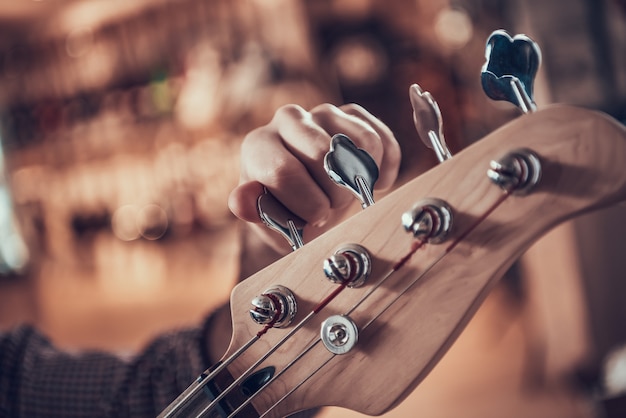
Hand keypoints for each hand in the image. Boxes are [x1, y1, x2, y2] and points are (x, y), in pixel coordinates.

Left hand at [228, 103, 401, 254]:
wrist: (309, 201)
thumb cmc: (285, 212)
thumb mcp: (267, 221)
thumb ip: (253, 210)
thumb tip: (240, 199)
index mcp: (258, 145)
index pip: (284, 172)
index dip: (307, 205)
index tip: (313, 220)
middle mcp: (287, 119)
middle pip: (325, 155)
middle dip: (334, 194)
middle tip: (329, 208)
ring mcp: (322, 112)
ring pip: (359, 144)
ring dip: (360, 181)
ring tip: (346, 194)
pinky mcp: (352, 114)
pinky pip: (380, 140)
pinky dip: (384, 169)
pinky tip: (375, 183)